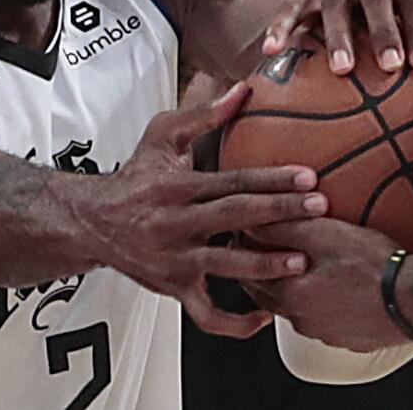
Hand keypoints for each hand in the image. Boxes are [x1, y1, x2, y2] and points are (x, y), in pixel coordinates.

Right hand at [94, 84, 327, 337]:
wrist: (93, 221)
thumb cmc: (135, 176)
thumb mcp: (162, 135)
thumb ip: (203, 114)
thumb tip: (242, 90)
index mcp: (177, 186)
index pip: (232, 181)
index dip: (271, 178)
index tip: (307, 176)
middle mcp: (176, 224)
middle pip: (235, 217)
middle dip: (280, 213)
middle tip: (318, 208)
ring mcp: (176, 260)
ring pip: (225, 266)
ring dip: (265, 265)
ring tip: (301, 261)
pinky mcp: (175, 289)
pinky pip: (206, 315)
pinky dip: (235, 323)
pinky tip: (264, 316)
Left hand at [241, 219, 412, 351]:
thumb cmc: (372, 266)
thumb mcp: (323, 234)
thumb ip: (283, 228)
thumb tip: (252, 223)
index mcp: (289, 295)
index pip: (249, 273)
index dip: (246, 249)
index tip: (247, 234)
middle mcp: (300, 321)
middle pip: (268, 294)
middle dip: (264, 270)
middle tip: (268, 248)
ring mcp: (324, 333)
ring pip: (295, 308)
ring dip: (294, 287)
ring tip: (304, 264)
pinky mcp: (347, 338)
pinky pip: (323, 318)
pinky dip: (320, 302)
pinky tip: (334, 285)